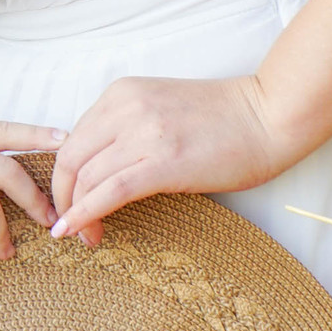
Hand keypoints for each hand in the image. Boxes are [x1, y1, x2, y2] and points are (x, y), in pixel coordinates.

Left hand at [50, 76, 291, 245]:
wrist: (270, 116)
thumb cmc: (223, 119)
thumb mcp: (160, 111)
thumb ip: (126, 129)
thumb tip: (97, 171)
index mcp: (122, 94)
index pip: (72, 139)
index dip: (64, 176)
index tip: (68, 202)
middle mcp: (126, 108)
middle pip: (69, 159)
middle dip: (61, 197)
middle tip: (68, 225)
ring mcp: (143, 133)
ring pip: (85, 178)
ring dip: (76, 212)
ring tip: (83, 237)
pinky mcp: (162, 162)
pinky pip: (110, 191)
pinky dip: (86, 214)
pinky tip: (77, 232)